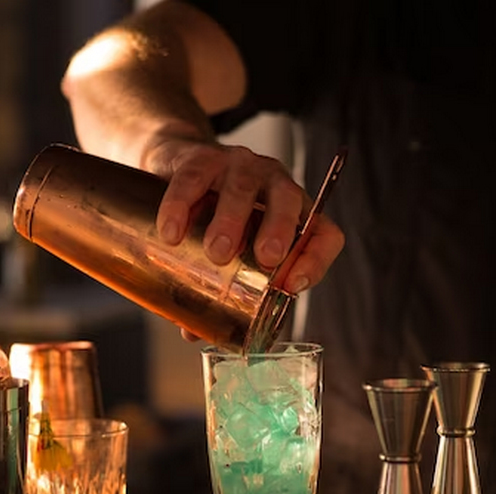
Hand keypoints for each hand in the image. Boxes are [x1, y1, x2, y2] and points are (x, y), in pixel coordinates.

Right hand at [142, 138, 344, 342]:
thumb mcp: (226, 248)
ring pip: (243, 187)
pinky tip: (172, 231)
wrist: (174, 166)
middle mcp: (272, 185)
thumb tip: (193, 333)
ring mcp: (238, 166)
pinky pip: (193, 178)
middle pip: (287, 201)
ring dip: (231, 220)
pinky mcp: (200, 158)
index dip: (317, 259)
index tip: (294, 285)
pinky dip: (182, 205)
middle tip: (264, 259)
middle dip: (278, 230)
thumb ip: (216, 289)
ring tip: (216, 253)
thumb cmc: (210, 215)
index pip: (323, 233)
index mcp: (291, 214)